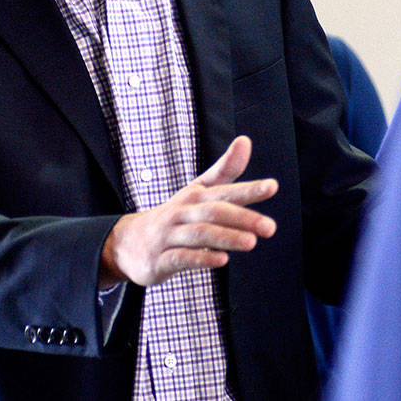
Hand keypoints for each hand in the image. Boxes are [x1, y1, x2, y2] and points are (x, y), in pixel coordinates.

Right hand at [99, 135, 277, 287]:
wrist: (128, 241)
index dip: (248, 188)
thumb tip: (246, 140)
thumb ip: (225, 170)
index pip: (225, 190)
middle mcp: (183, 212)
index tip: (273, 186)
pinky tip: (221, 260)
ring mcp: (169, 235)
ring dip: (226, 237)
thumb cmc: (174, 215)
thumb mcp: (198, 191)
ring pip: (199, 234)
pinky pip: (181, 257)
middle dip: (242, 218)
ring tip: (251, 243)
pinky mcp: (160, 259)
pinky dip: (201, 258)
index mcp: (195, 195)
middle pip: (214, 211)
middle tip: (270, 227)